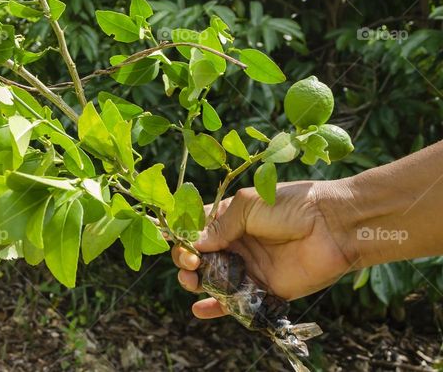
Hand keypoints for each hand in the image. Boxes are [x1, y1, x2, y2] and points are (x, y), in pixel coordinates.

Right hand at [171, 181, 356, 318]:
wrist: (333, 226)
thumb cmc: (291, 205)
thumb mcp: (248, 205)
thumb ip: (220, 226)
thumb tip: (195, 244)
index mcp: (229, 219)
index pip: (197, 229)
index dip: (184, 236)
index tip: (181, 242)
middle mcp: (236, 244)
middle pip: (200, 257)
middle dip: (187, 260)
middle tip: (191, 262)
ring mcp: (249, 268)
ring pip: (213, 281)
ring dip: (196, 282)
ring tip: (192, 282)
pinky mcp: (264, 290)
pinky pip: (236, 302)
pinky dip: (216, 308)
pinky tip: (200, 309)